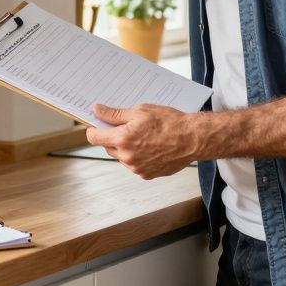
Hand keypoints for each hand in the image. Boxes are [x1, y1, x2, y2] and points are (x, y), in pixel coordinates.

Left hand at [86, 104, 200, 179]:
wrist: (192, 139)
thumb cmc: (169, 122)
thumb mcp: (139, 111)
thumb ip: (114, 114)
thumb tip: (96, 111)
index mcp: (122, 139)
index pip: (94, 137)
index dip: (93, 129)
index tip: (96, 124)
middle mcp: (127, 157)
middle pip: (107, 147)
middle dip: (112, 137)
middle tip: (125, 126)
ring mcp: (136, 168)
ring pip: (120, 157)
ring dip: (125, 148)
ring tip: (142, 136)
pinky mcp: (146, 174)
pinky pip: (133, 165)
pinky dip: (137, 157)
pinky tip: (150, 147)